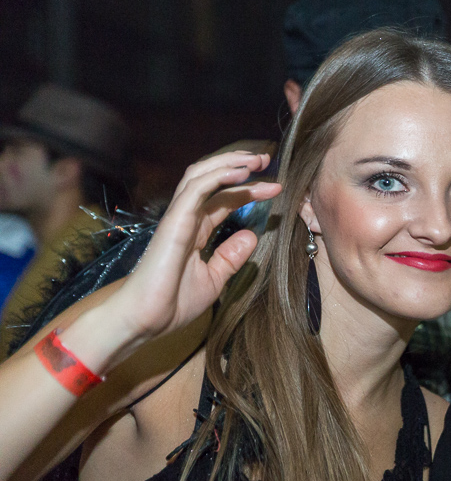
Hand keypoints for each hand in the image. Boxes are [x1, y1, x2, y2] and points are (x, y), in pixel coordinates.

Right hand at [105, 152, 281, 345]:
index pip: (224, 199)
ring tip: (258, 160)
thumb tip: (251, 236)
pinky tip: (242, 173)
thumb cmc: (172, 303)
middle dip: (239, 165)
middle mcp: (187, 218)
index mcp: (195, 230)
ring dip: (231, 163)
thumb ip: (231, 257)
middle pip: (213, 179)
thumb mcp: (214, 280)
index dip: (248, 190)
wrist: (145, 320)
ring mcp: (179, 217)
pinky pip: (197, 189)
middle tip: (267, 160)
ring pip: (202, 175)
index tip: (275, 188)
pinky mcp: (174, 221)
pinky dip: (219, 176)